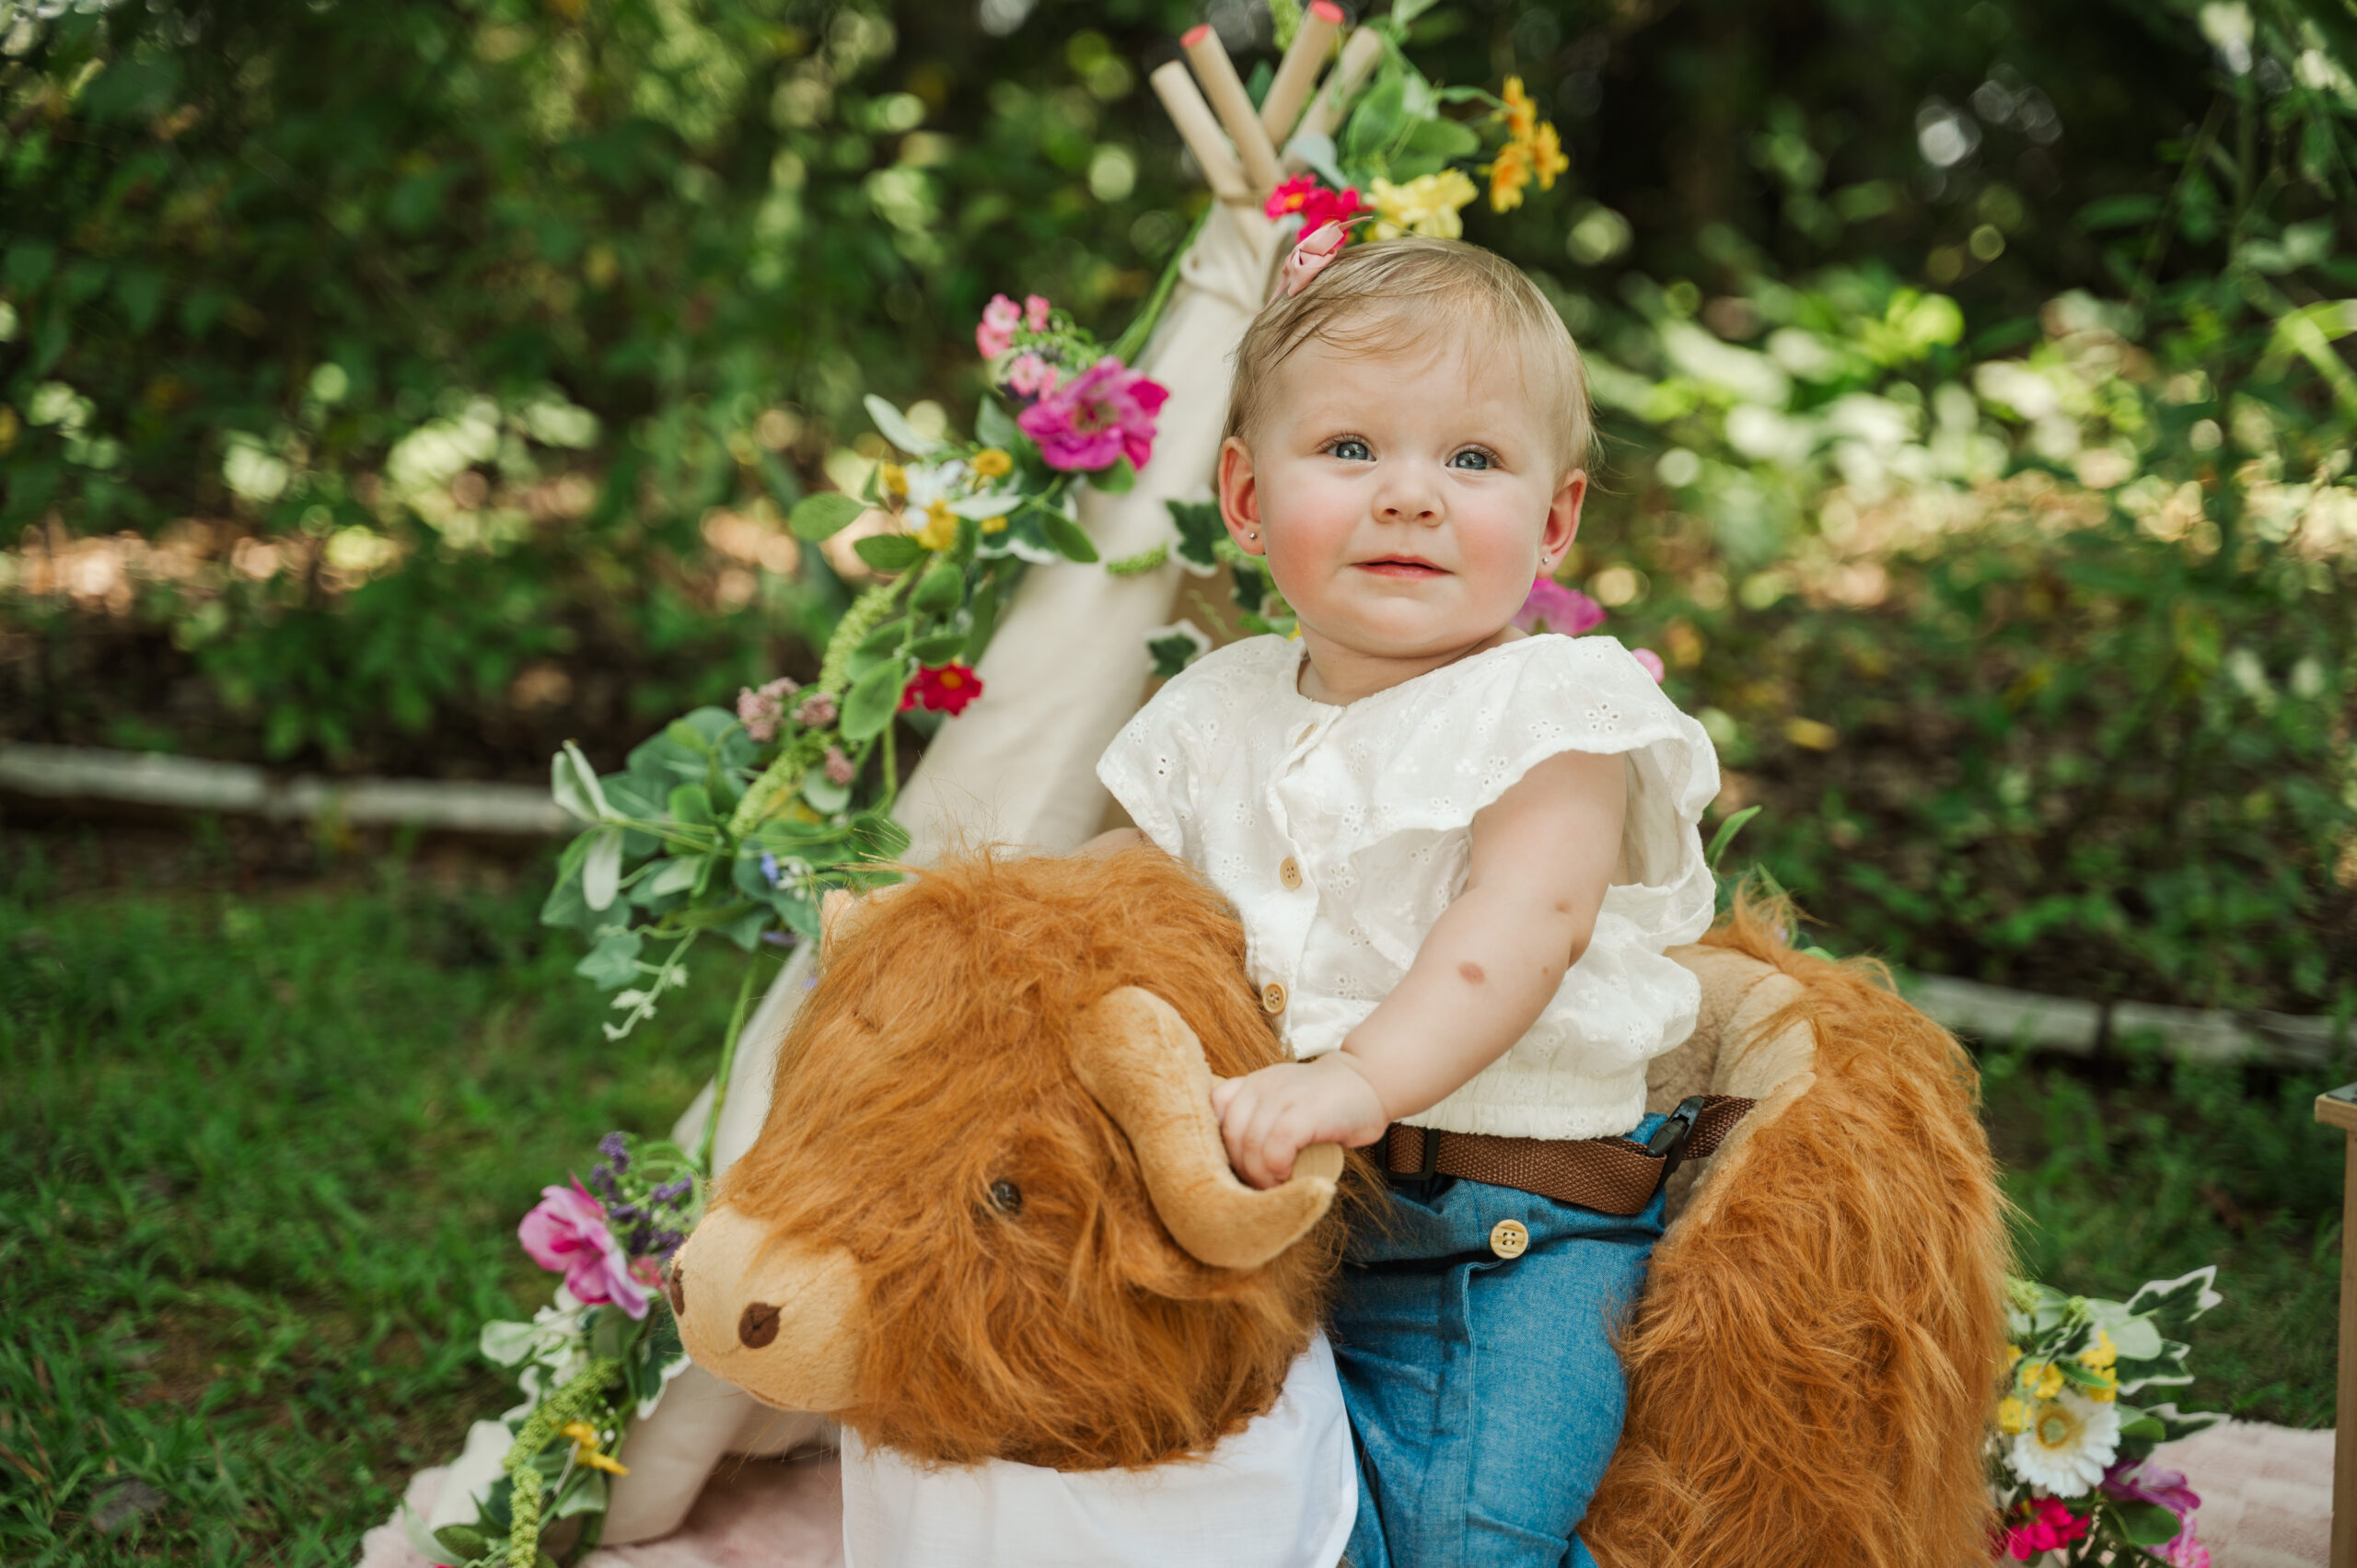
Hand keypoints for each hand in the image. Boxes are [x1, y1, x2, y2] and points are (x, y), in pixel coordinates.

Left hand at [1209, 1054, 1388, 1189]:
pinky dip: (1278, 1168)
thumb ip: (1258, 1118)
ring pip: (1250, 1144)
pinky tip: (1288, 1175)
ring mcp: (1283, 1095)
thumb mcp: (1282, 1101)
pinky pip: (1276, 1147)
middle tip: (1260, 1186)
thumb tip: (1231, 1165)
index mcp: (1252, 1084)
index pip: (1213, 1111)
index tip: (1236, 1166)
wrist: (1370, 1081)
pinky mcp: (1306, 1111)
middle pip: (1231, 1135)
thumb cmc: (1325, 1103)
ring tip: (1276, 1185)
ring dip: (1260, 1175)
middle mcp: (1261, 1085)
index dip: (1219, 1145)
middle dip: (1241, 1169)